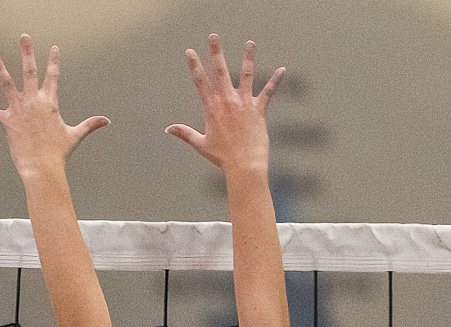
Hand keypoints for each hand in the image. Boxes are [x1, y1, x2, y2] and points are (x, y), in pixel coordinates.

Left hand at [0, 36, 108, 178]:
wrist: (42, 167)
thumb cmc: (58, 152)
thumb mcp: (75, 135)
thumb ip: (90, 124)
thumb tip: (107, 121)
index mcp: (49, 101)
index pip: (53, 75)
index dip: (53, 60)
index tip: (53, 47)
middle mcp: (33, 101)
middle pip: (29, 70)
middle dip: (27, 52)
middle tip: (24, 37)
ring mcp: (18, 110)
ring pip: (7, 83)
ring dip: (0, 68)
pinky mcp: (6, 122)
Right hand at [166, 35, 283, 174]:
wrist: (244, 164)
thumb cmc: (221, 156)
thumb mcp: (200, 144)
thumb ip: (184, 133)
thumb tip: (168, 129)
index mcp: (212, 109)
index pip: (201, 83)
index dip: (195, 66)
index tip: (190, 53)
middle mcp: (228, 102)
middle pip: (221, 72)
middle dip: (216, 53)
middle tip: (214, 37)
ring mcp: (244, 103)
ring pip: (246, 75)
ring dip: (248, 58)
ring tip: (250, 43)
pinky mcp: (259, 109)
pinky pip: (268, 91)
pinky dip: (275, 80)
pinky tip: (282, 69)